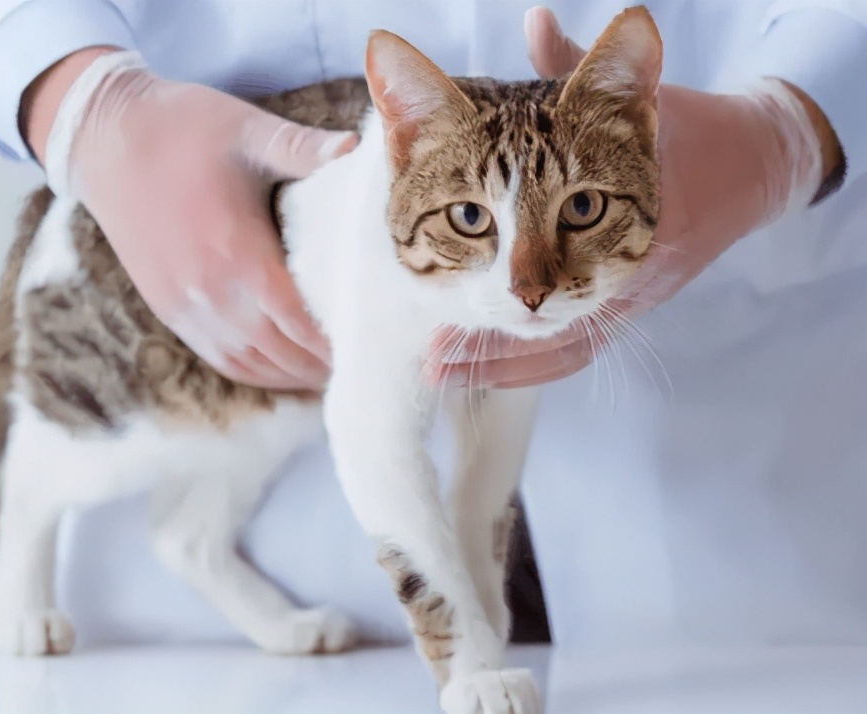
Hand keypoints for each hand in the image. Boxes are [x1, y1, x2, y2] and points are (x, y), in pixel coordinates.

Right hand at [22, 49, 357, 389]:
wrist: (106, 138)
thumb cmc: (183, 129)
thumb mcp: (248, 130)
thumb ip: (303, 148)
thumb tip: (357, 149)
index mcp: (236, 250)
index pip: (299, 320)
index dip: (335, 341)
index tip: (368, 344)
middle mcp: (209, 290)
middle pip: (278, 351)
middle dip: (321, 364)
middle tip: (360, 362)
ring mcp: (184, 306)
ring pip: (249, 363)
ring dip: (290, 375)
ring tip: (328, 371)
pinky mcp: (167, 309)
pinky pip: (218, 357)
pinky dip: (255, 371)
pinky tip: (280, 366)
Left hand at [429, 7, 840, 388]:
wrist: (745, 171)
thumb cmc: (685, 131)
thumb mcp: (635, 96)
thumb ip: (579, 71)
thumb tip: (536, 22)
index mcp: (631, 189)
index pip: (563, 204)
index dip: (499, 221)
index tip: (442, 236)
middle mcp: (631, 250)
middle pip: (556, 302)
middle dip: (490, 323)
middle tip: (427, 344)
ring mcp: (631, 287)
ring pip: (563, 338)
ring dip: (499, 360)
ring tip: (439, 371)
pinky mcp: (625, 305)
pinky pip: (576, 347)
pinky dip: (526, 365)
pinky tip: (480, 371)